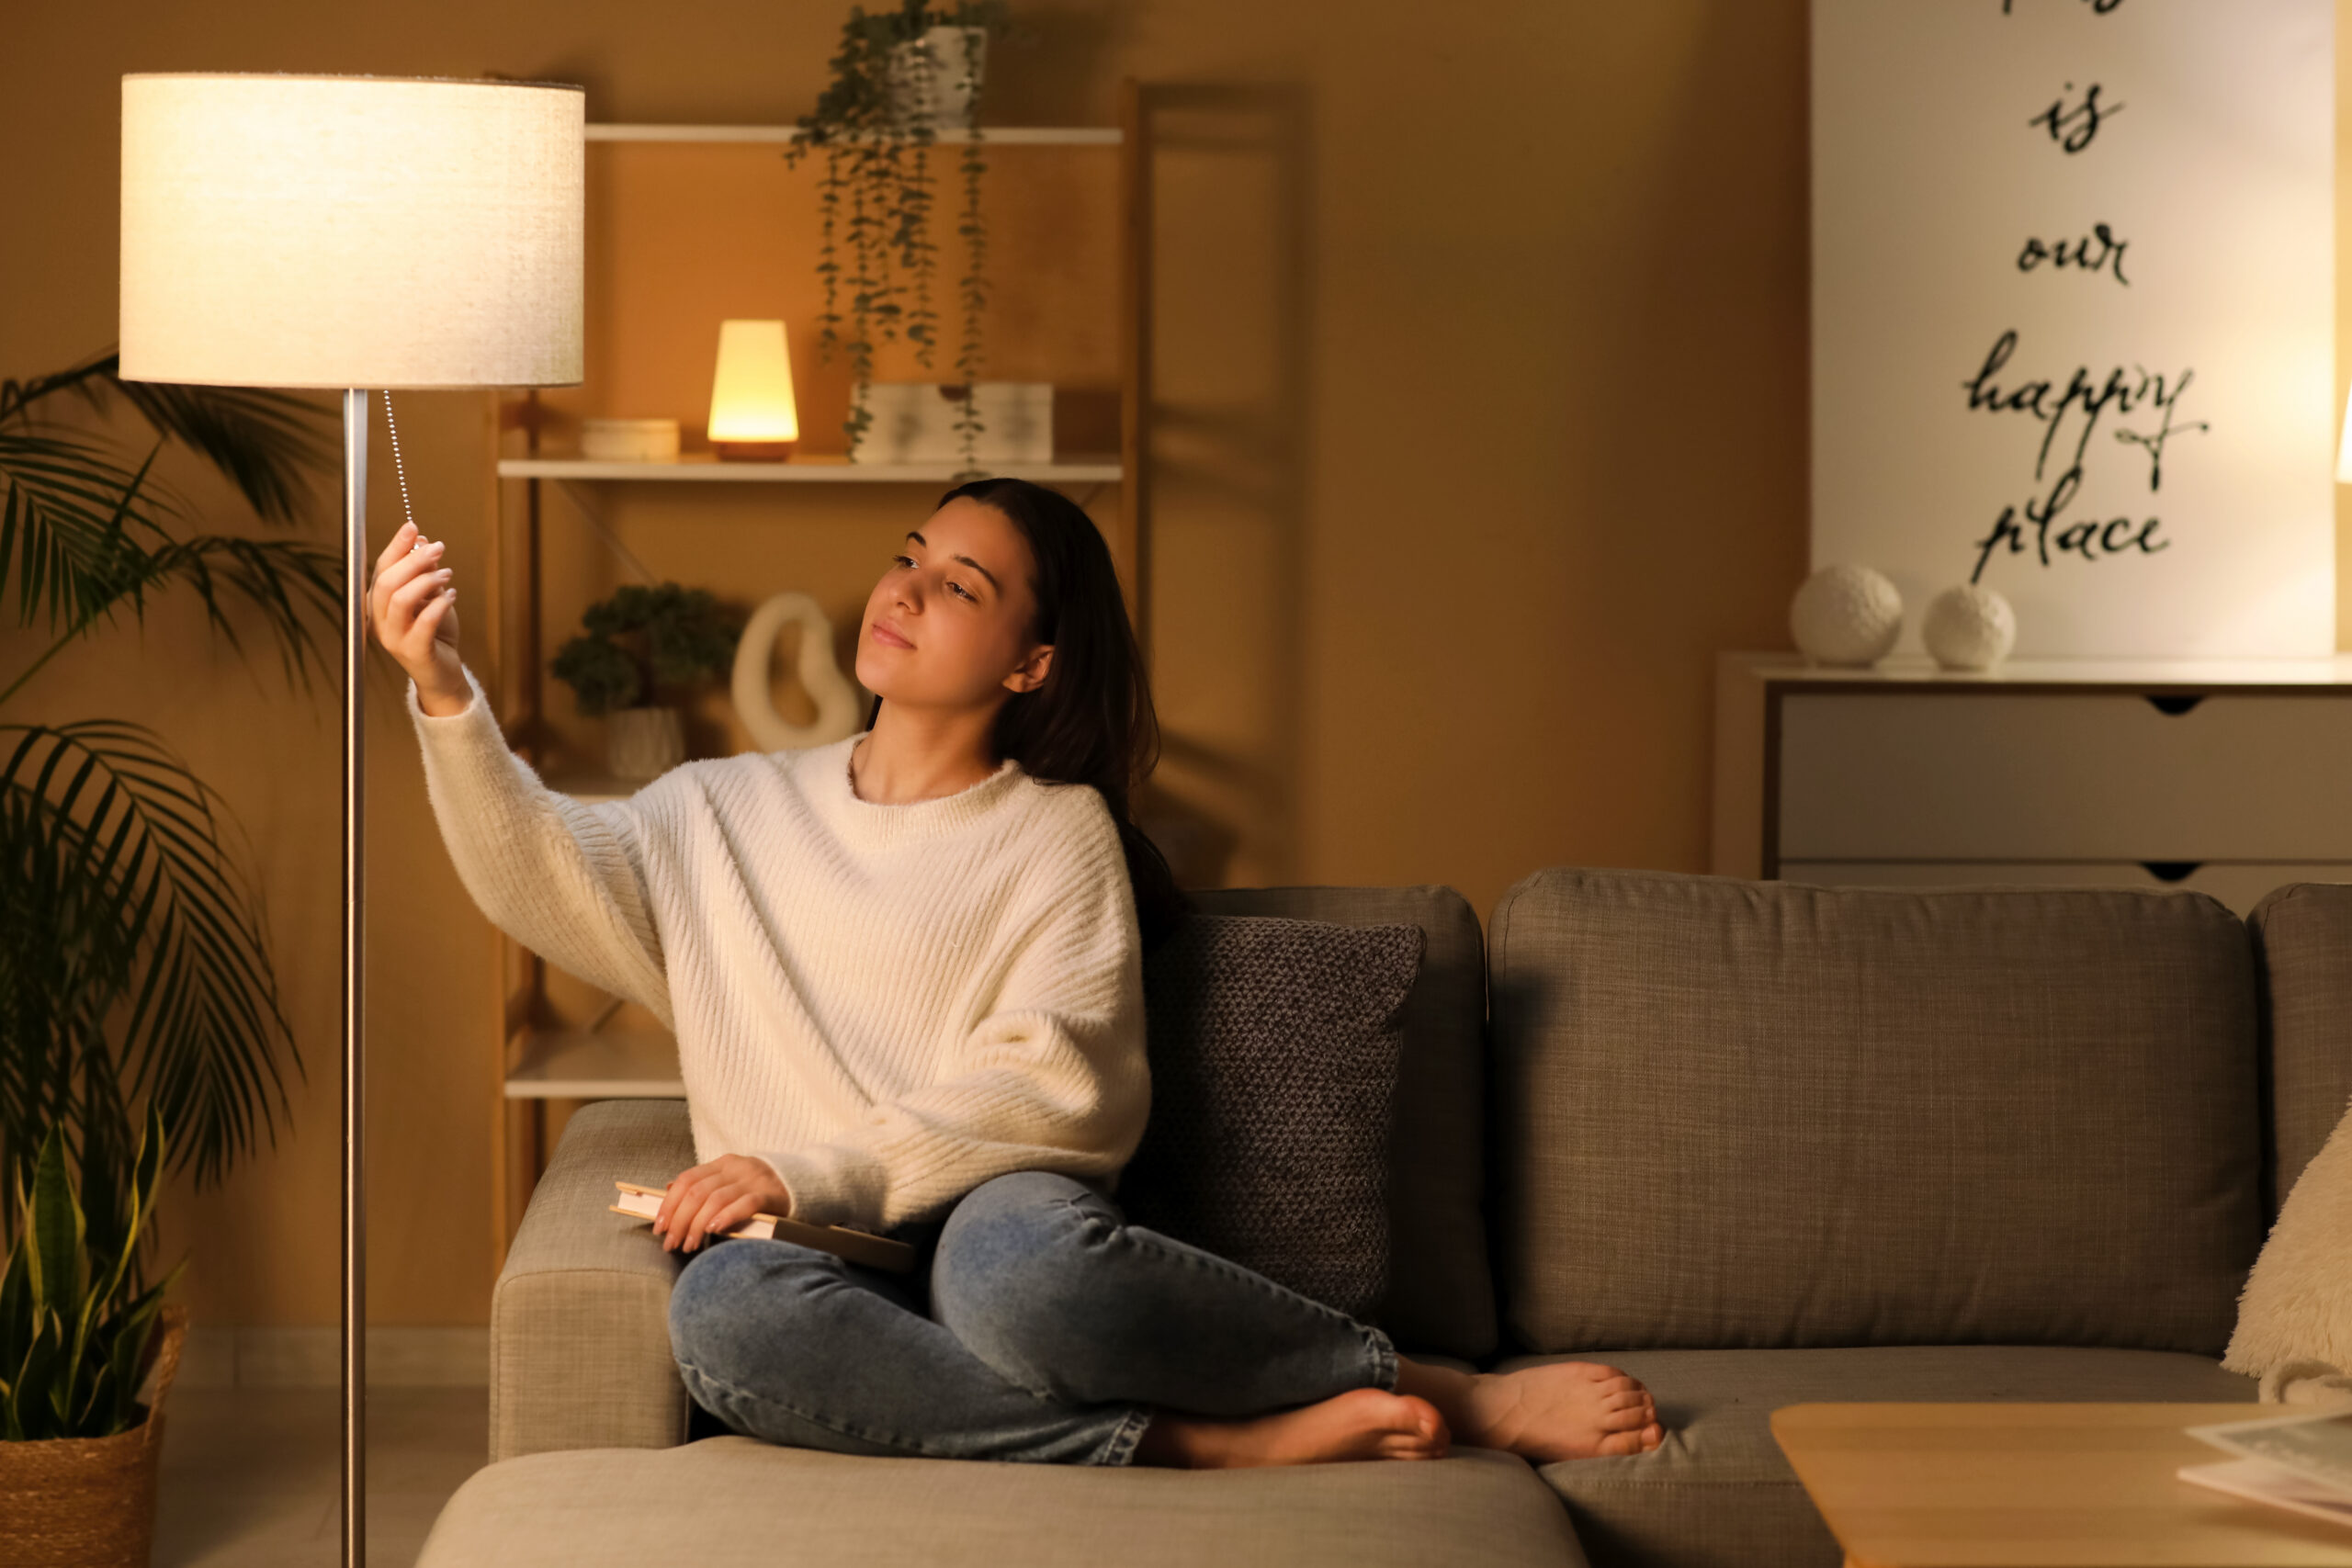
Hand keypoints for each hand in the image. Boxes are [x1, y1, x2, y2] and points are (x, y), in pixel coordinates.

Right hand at [366, 520, 463, 704]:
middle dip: (413, 561)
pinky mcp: (413, 651)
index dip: (395, 547)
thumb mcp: (429, 597)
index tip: (412, 526)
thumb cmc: (435, 633)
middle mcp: (378, 621)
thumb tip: (421, 541)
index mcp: (377, 605)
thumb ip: (422, 573)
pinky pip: (423, 622)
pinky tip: (451, 596)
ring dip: (426, 581)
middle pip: (387, 582)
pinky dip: (439, 604)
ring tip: (447, 574)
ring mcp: (393, 638)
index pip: (380, 569)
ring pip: (400, 600)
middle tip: (438, 548)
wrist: (442, 672)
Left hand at [653, 1154, 793, 1253]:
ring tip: (689, 1245)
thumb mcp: (730, 1182)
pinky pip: (745, 1203)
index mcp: (722, 1164)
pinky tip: (714, 1230)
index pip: (686, 1179)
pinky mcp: (771, 1194)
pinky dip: (726, 1216)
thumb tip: (668, 1189)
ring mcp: (753, 1179)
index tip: (659, 1227)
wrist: (804, 1183)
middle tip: (671, 1244)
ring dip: (697, 1225)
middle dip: (679, 1220)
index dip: (669, 1204)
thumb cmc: (760, 1189)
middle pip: (697, 1192)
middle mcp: (736, 1168)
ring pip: (716, 1199)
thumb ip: (703, 1185)